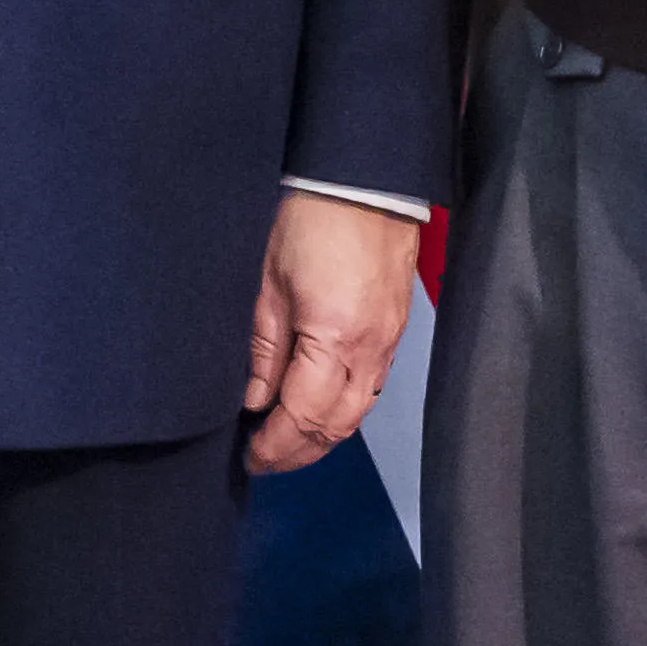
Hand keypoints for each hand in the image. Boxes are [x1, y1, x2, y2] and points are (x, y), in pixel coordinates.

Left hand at [245, 192, 417, 473]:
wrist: (364, 184)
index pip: (304, 415)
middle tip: (264, 460)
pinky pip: (370, 389)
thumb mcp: (268, 283)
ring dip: (322, 437)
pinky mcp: (394, 333)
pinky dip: (342, 411)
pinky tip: (317, 411)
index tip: (251, 457)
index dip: (276, 444)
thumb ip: (263, 348)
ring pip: (357, 412)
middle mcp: (371, 351)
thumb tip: (253, 399)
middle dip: (299, 452)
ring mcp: (388, 344)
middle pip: (336, 425)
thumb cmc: (312, 222)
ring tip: (285, 443)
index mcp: (335, 338)